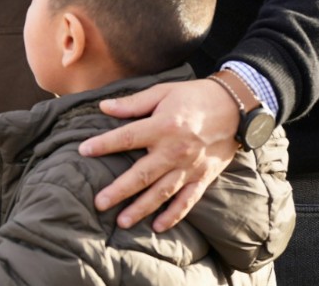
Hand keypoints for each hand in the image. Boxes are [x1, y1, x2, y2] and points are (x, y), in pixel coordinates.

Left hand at [78, 79, 239, 230]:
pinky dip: (174, 215)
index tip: (83, 151)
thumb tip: (104, 107)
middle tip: (99, 203)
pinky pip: (187, 201)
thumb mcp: (162, 92)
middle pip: (141, 174)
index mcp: (162, 126)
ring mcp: (189, 168)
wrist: (235, 107)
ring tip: (122, 221)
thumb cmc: (194, 96)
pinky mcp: (203, 178)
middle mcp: (174, 151)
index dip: (103, 144)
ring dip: (141, 209)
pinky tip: (158, 227)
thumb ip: (133, 103)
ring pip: (161, 193)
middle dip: (119, 190)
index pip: (126, 138)